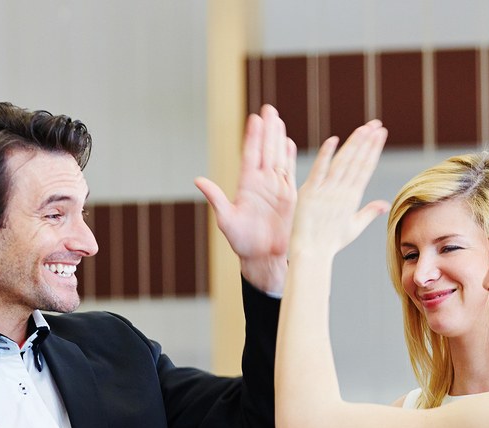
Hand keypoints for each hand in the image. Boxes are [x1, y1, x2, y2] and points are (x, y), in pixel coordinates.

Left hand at [195, 105, 296, 295]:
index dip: (253, 137)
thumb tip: (198, 180)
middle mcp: (261, 183)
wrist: (263, 257)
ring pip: (278, 157)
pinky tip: (289, 143)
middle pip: (266, 150)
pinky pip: (290, 173)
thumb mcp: (226, 220)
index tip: (254, 119)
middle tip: (268, 109)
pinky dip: (290, 158)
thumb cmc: (242, 242)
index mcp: (247, 186)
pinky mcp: (289, 196)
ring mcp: (275, 188)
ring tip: (279, 119)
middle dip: (268, 130)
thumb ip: (216, 198)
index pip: (251, 155)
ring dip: (279, 138)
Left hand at [289, 121, 389, 262]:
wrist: (311, 254)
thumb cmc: (331, 243)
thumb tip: (385, 204)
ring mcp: (326, 192)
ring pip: (342, 163)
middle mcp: (341, 193)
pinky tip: (334, 139)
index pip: (366, 168)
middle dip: (368, 141)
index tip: (381, 134)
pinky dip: (326, 155)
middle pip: (357, 162)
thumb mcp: (353, 227)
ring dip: (354, 144)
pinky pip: (318, 170)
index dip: (374, 149)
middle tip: (377, 124)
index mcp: (353, 198)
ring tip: (364, 128)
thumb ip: (369, 212)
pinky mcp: (309, 193)